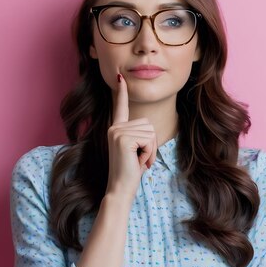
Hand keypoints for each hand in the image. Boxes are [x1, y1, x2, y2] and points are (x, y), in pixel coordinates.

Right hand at [106, 73, 156, 200]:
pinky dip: (149, 152)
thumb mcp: (135, 150)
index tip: (120, 77)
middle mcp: (114, 127)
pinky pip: (149, 139)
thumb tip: (146, 127)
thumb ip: (139, 136)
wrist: (120, 189)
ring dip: (150, 149)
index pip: (121, 107)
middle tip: (139, 158)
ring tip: (138, 160)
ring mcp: (117, 132)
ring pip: (150, 131)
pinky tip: (138, 162)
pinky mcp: (123, 138)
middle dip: (151, 143)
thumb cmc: (130, 172)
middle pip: (147, 123)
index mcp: (116, 129)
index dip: (122, 92)